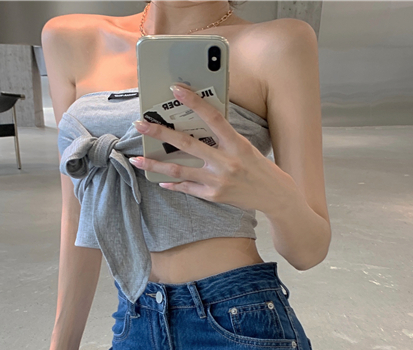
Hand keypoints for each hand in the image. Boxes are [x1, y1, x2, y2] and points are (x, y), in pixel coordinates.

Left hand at [129, 84, 275, 212]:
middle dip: (160, 133)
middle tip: (140, 125)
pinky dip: (172, 184)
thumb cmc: (259, 167)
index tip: (176, 89)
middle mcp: (226, 162)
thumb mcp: (245, 146)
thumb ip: (224, 137)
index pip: (212, 118)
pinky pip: (187, 188)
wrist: (275, 196)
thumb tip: (198, 124)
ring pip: (179, 170)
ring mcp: (217, 181)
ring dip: (155, 164)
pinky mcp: (213, 196)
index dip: (194, 101)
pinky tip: (159, 180)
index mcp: (236, 144)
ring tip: (137, 159)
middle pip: (186, 144)